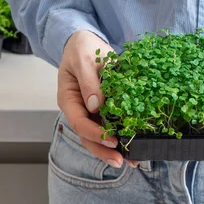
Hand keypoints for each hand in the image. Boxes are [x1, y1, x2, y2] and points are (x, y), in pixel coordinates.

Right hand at [57, 30, 137, 167]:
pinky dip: (122, 135)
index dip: (95, 134)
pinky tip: (135, 145)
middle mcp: (79, 109)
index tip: (111, 140)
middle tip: (122, 161)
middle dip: (104, 151)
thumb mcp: (85, 60)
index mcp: (69, 99)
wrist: (86, 42)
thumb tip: (95, 105)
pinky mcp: (104, 109)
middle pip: (88, 136)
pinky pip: (111, 125)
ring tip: (133, 160)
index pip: (79, 122)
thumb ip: (89, 82)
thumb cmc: (82, 49)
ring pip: (99, 135)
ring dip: (114, 149)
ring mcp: (91, 111)